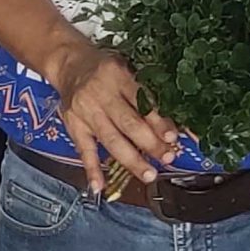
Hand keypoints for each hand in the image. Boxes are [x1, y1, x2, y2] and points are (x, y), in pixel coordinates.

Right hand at [48, 40, 181, 192]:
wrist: (69, 64)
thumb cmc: (106, 69)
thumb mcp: (129, 70)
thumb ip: (151, 94)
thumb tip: (180, 126)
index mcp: (118, 75)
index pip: (142, 101)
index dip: (158, 121)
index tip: (173, 137)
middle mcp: (100, 93)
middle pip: (128, 123)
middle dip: (150, 143)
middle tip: (167, 158)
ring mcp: (85, 111)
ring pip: (110, 139)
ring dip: (131, 160)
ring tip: (148, 175)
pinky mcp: (73, 125)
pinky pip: (83, 150)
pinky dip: (91, 169)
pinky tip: (99, 186)